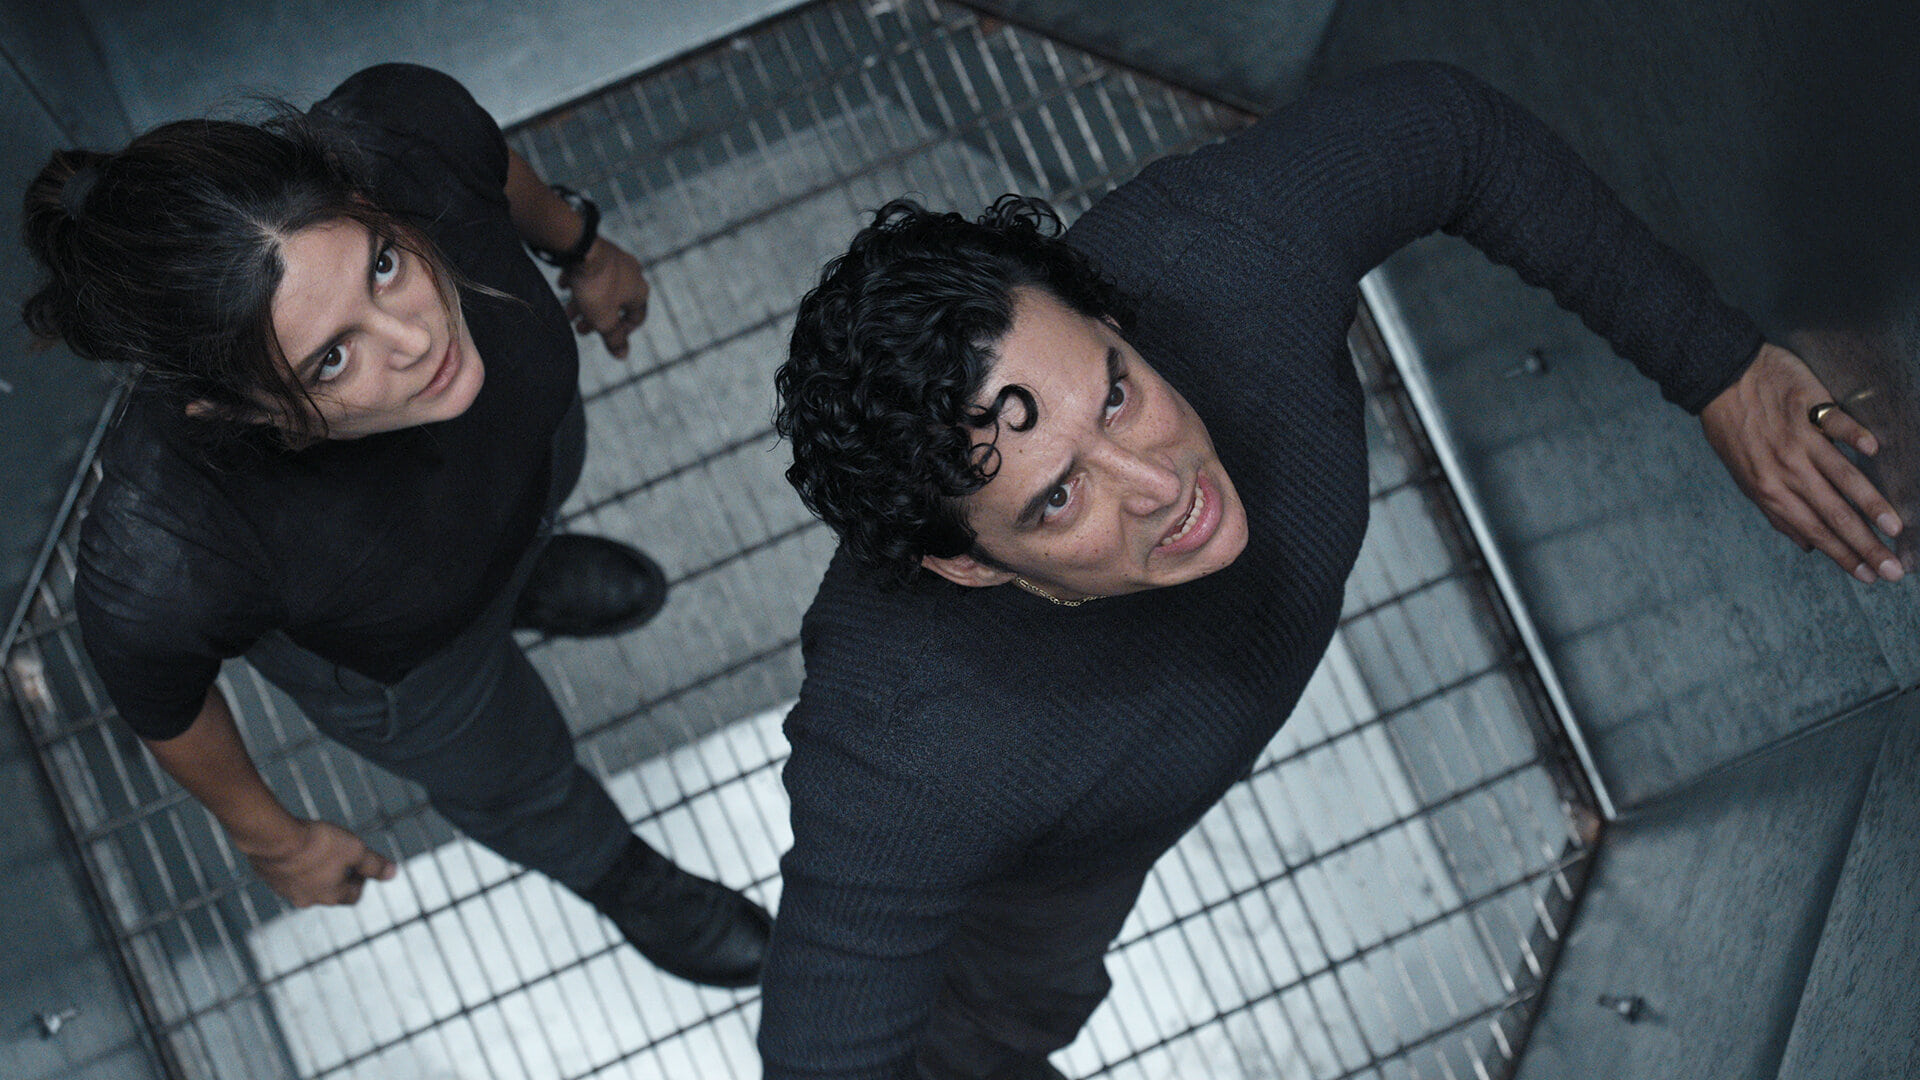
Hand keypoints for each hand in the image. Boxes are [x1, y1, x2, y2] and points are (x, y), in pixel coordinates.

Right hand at [244, 819, 396, 907]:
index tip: (363, 867)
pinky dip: (295, 866)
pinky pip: (286, 875)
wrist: (273, 838)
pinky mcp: (268, 877)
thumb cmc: (317, 844)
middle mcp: (307, 899)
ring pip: (306, 884)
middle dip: (338, 877)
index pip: (353, 896)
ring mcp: (284, 890)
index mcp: (331, 896)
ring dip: (315, 872)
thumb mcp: (355, 850)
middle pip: (329, 892)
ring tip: (318, 851)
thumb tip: (392, 873)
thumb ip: (374, 864)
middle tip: (341, 858)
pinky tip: (296, 849)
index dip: (362, 881)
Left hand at [561, 237, 649, 359]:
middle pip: (615, 303)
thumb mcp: (603, 320)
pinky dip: (579, 280)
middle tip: (579, 328)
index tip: (604, 337)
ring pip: (602, 287)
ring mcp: (617, 259)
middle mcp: (633, 274)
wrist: (580, 248)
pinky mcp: (599, 248)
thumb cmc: (595, 287)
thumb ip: (613, 339)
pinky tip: (564, 284)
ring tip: (567, 311)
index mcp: (639, 292)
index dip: (621, 332)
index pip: (636, 318)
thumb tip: (622, 356)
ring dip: (585, 302)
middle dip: (596, 318)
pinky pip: (590, 269)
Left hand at [1700, 342, 1902, 581]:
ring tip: (1894, 526)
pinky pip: (1833, 422)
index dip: (1842, 556)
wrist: (1721, 379)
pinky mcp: (1807, 405)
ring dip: (1869, 502)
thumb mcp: (1745, 477)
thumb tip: (1806, 545)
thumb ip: (1777, 511)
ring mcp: (1798, 438)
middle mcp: (1786, 470)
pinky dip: (1852, 435)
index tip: (1868, 576)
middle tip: (1893, 569)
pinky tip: (1872, 449)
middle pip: (1832, 512)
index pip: (1814, 530)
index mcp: (1770, 490)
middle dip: (1865, 544)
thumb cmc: (1734, 430)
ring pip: (1840, 475)